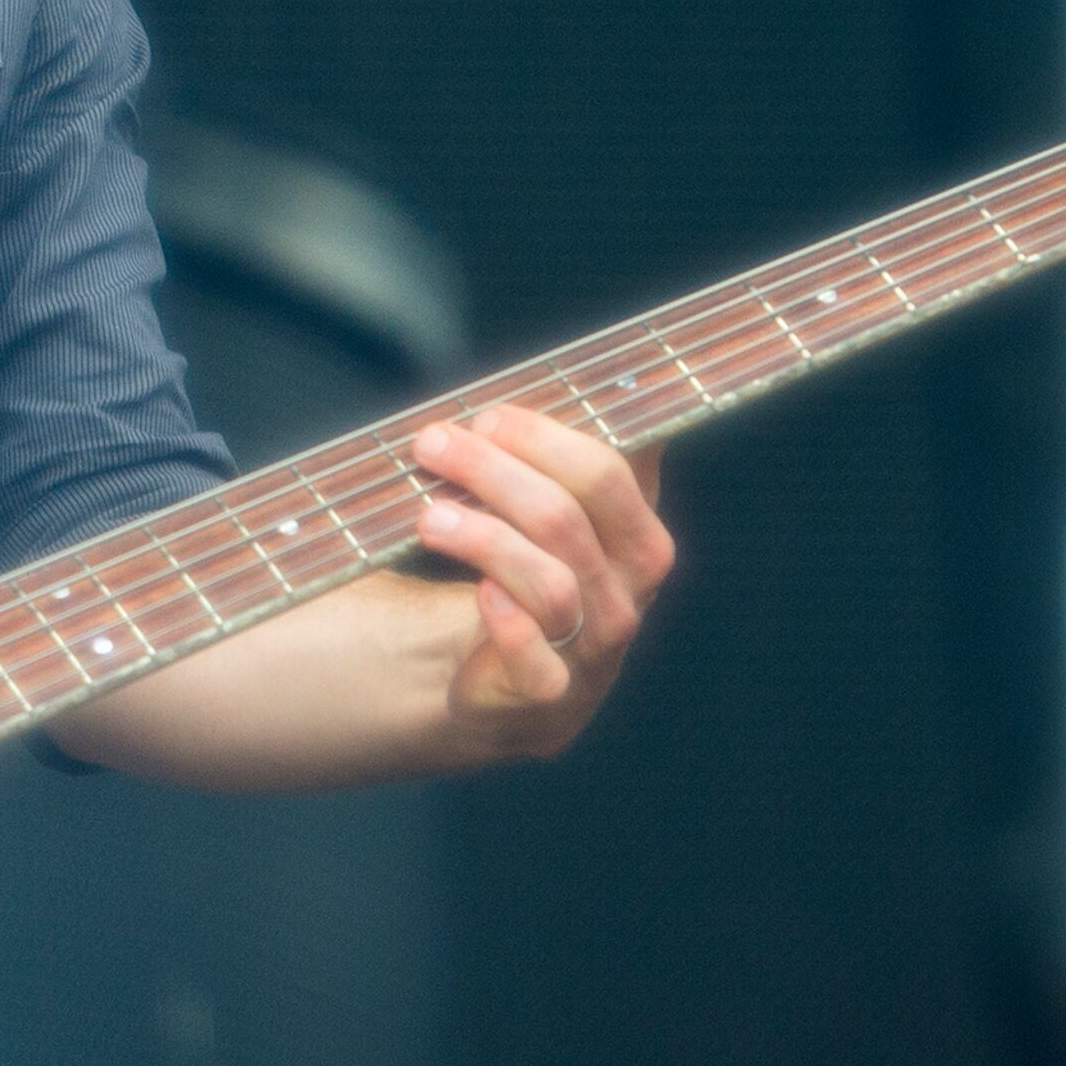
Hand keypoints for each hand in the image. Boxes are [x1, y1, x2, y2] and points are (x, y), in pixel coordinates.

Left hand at [408, 405, 675, 754]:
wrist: (507, 677)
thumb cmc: (529, 572)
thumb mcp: (558, 512)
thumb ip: (565, 454)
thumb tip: (589, 372)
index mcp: (639, 537)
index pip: (604, 473)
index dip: (539, 438)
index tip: (482, 416)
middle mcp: (628, 593)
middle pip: (565, 519)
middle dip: (493, 472)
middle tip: (431, 445)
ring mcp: (594, 648)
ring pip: (549, 582)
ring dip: (481, 538)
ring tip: (427, 514)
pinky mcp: (552, 694)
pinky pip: (538, 657)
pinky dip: (507, 620)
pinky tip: (478, 591)